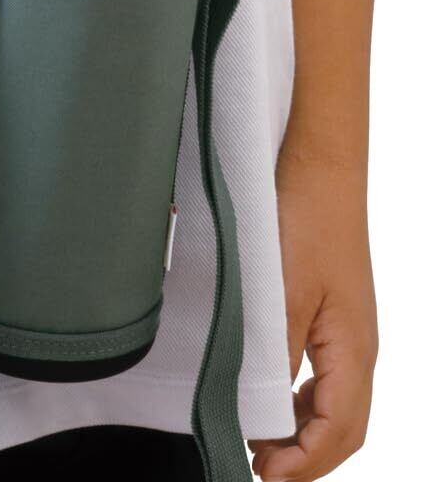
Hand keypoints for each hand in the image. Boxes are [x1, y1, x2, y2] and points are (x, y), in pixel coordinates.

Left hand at [249, 147, 377, 480]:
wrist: (319, 166)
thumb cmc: (305, 219)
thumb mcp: (282, 290)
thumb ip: (276, 353)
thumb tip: (264, 413)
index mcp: (354, 351)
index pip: (337, 432)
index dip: (303, 464)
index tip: (262, 475)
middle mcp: (359, 348)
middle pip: (344, 429)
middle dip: (306, 458)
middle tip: (258, 467)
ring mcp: (349, 332)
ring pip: (336, 405)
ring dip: (304, 432)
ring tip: (261, 441)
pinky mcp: (333, 314)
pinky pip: (326, 377)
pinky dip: (303, 401)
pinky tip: (275, 398)